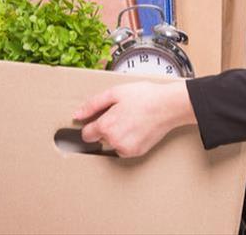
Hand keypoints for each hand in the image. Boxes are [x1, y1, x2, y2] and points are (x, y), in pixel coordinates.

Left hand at [73, 81, 196, 157]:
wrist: (168, 105)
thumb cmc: (144, 96)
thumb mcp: (114, 93)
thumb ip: (92, 105)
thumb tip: (77, 115)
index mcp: (105, 126)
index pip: (86, 134)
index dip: (92, 124)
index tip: (100, 118)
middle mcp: (114, 141)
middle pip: (100, 138)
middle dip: (106, 128)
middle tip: (120, 114)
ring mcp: (126, 149)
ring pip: (112, 144)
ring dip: (116, 135)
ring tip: (130, 120)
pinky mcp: (137, 152)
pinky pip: (124, 149)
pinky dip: (127, 141)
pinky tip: (136, 128)